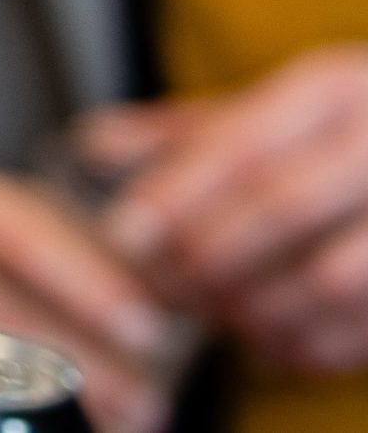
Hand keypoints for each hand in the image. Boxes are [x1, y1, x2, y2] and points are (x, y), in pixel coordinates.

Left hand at [88, 45, 367, 374]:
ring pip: (331, 278)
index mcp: (335, 90)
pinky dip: (310, 344)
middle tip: (161, 285)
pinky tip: (268, 341)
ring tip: (214, 314)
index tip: (123, 234)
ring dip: (257, 307)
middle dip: (208, 255)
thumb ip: (193, 130)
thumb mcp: (280, 108)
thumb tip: (93, 143)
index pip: (243, 145)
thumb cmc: (346, 131)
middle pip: (283, 207)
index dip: (177, 194)